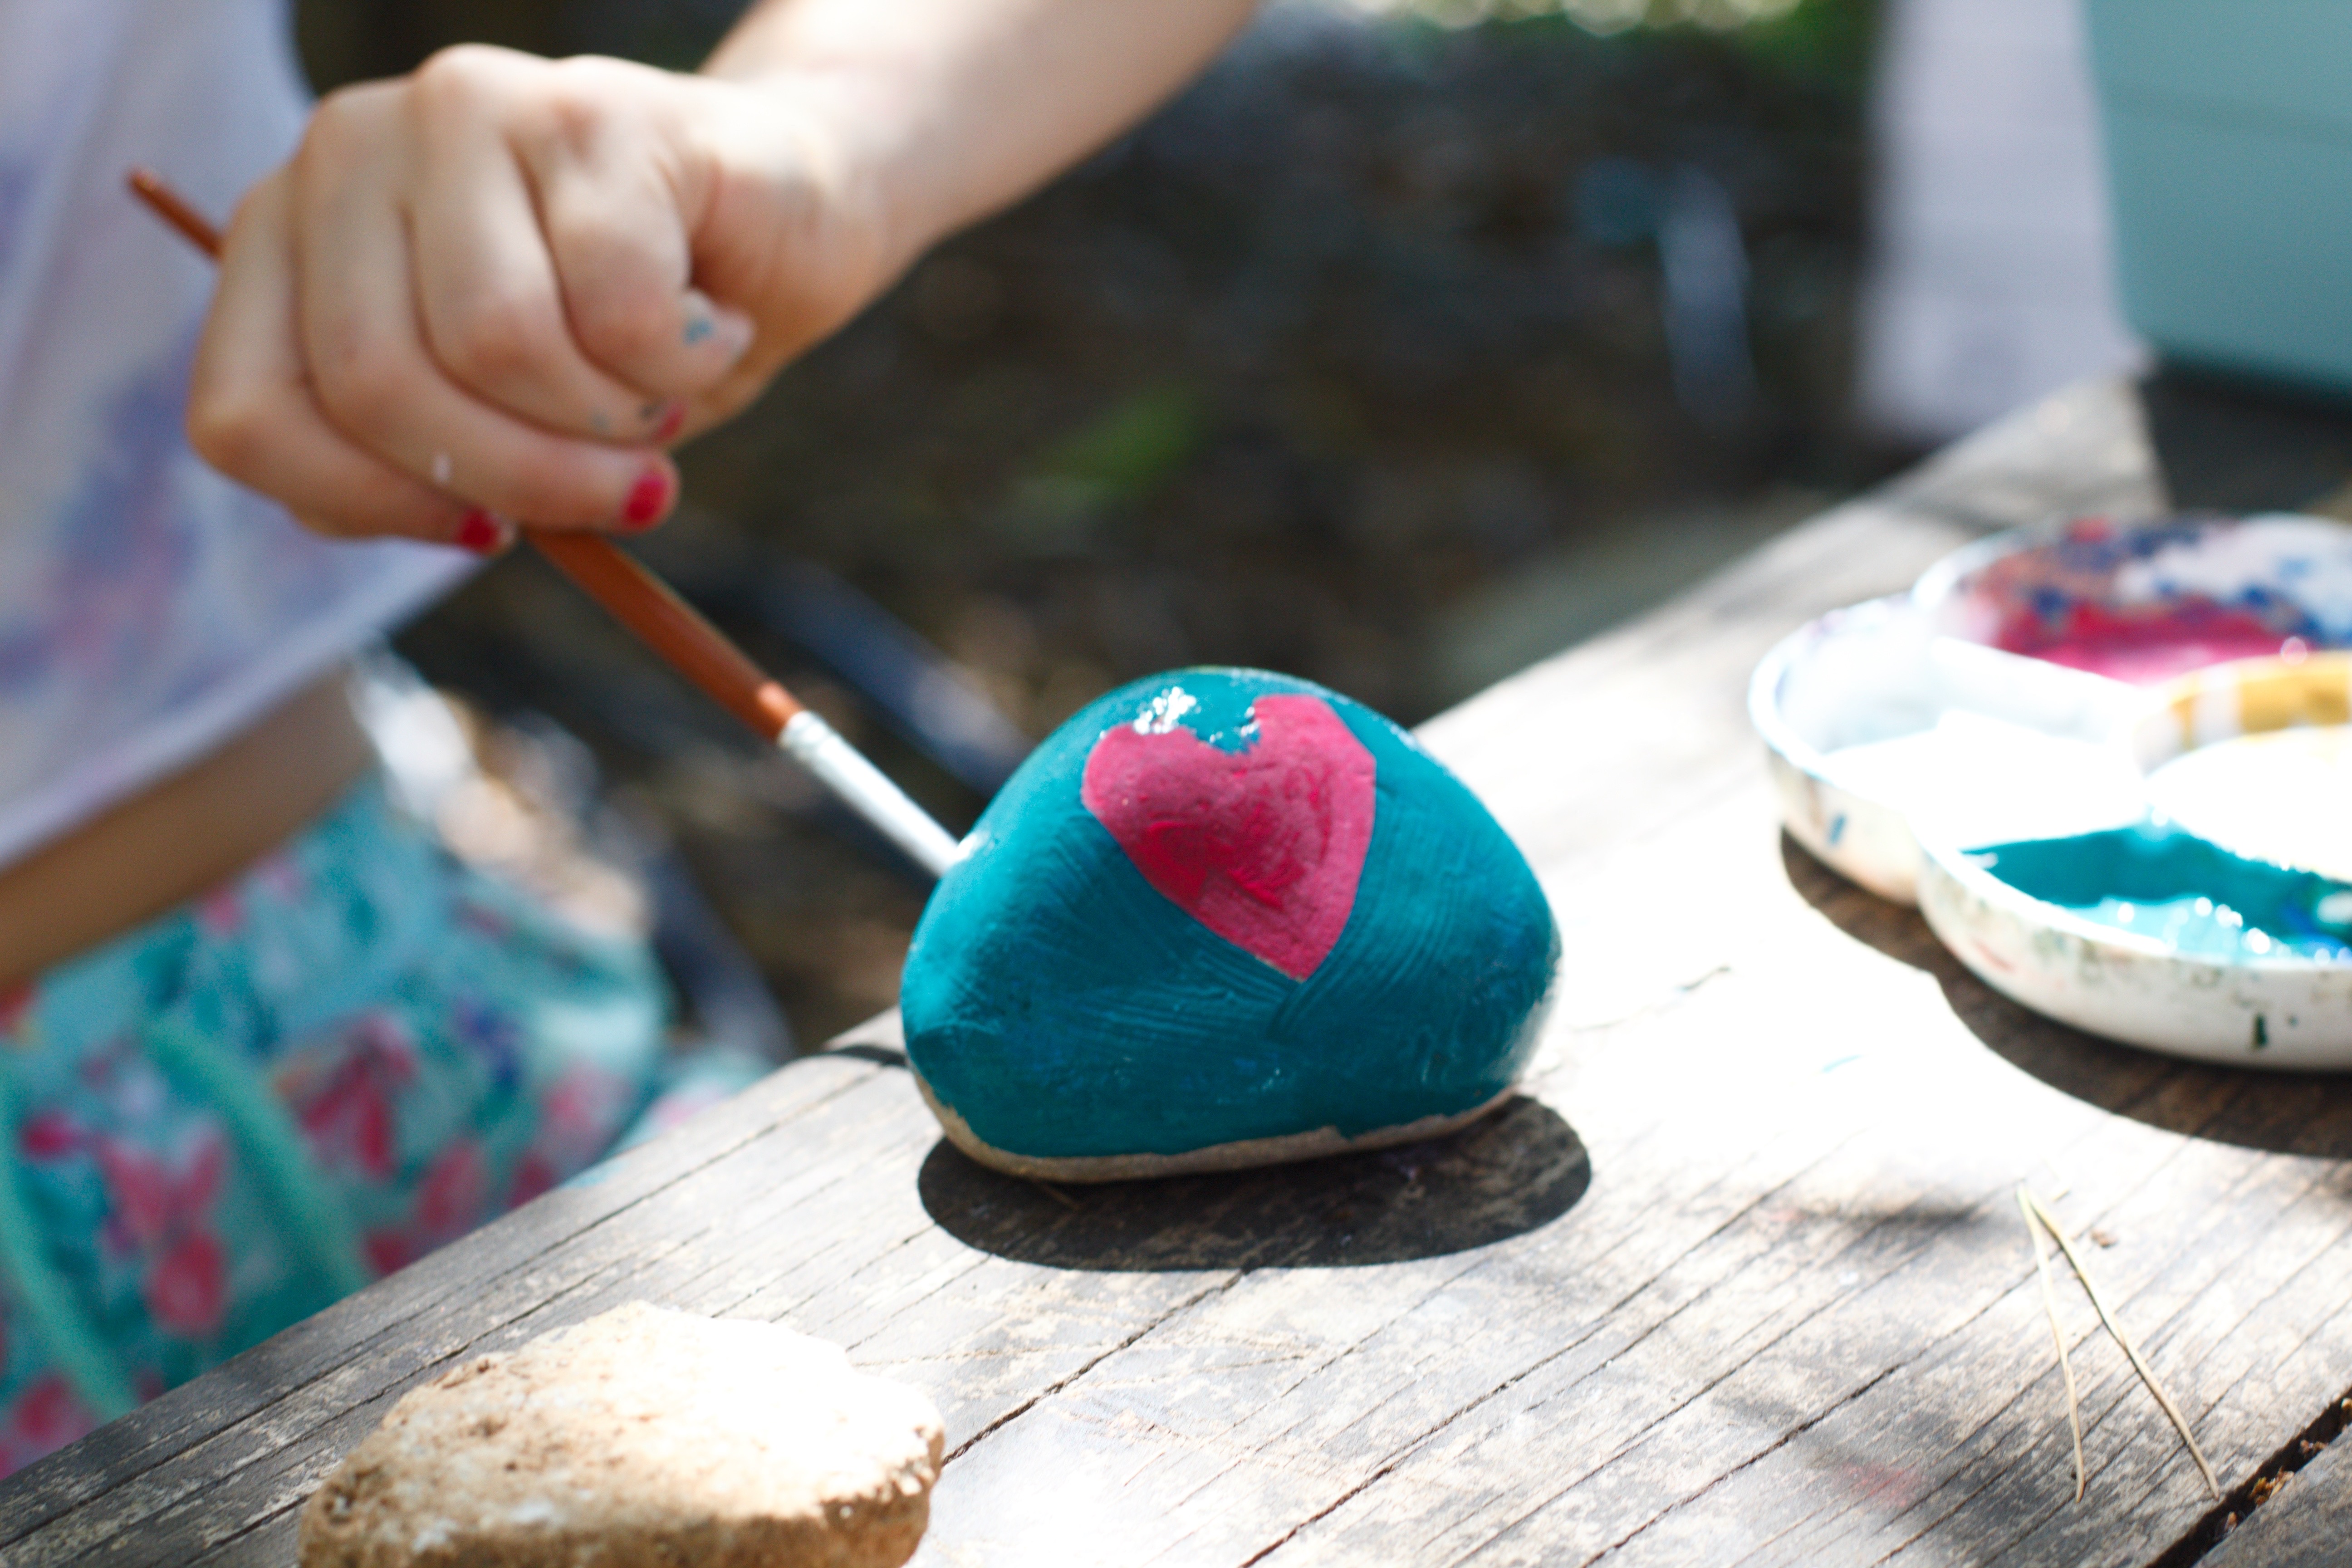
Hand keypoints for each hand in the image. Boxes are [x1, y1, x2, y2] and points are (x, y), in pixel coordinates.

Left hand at [187, 46, 894, 549]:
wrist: (785, 207)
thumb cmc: (633, 328)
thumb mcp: (507, 421)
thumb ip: (425, 469)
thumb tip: (448, 521)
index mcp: (287, 234)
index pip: (248, 415)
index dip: (367, 507)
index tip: (484, 534)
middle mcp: (348, 149)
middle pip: (378, 385)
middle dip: (521, 479)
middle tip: (625, 495)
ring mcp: (464, 111)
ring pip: (499, 343)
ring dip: (613, 419)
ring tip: (663, 391)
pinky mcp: (587, 111)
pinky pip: (620, 310)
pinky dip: (686, 362)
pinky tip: (715, 325)